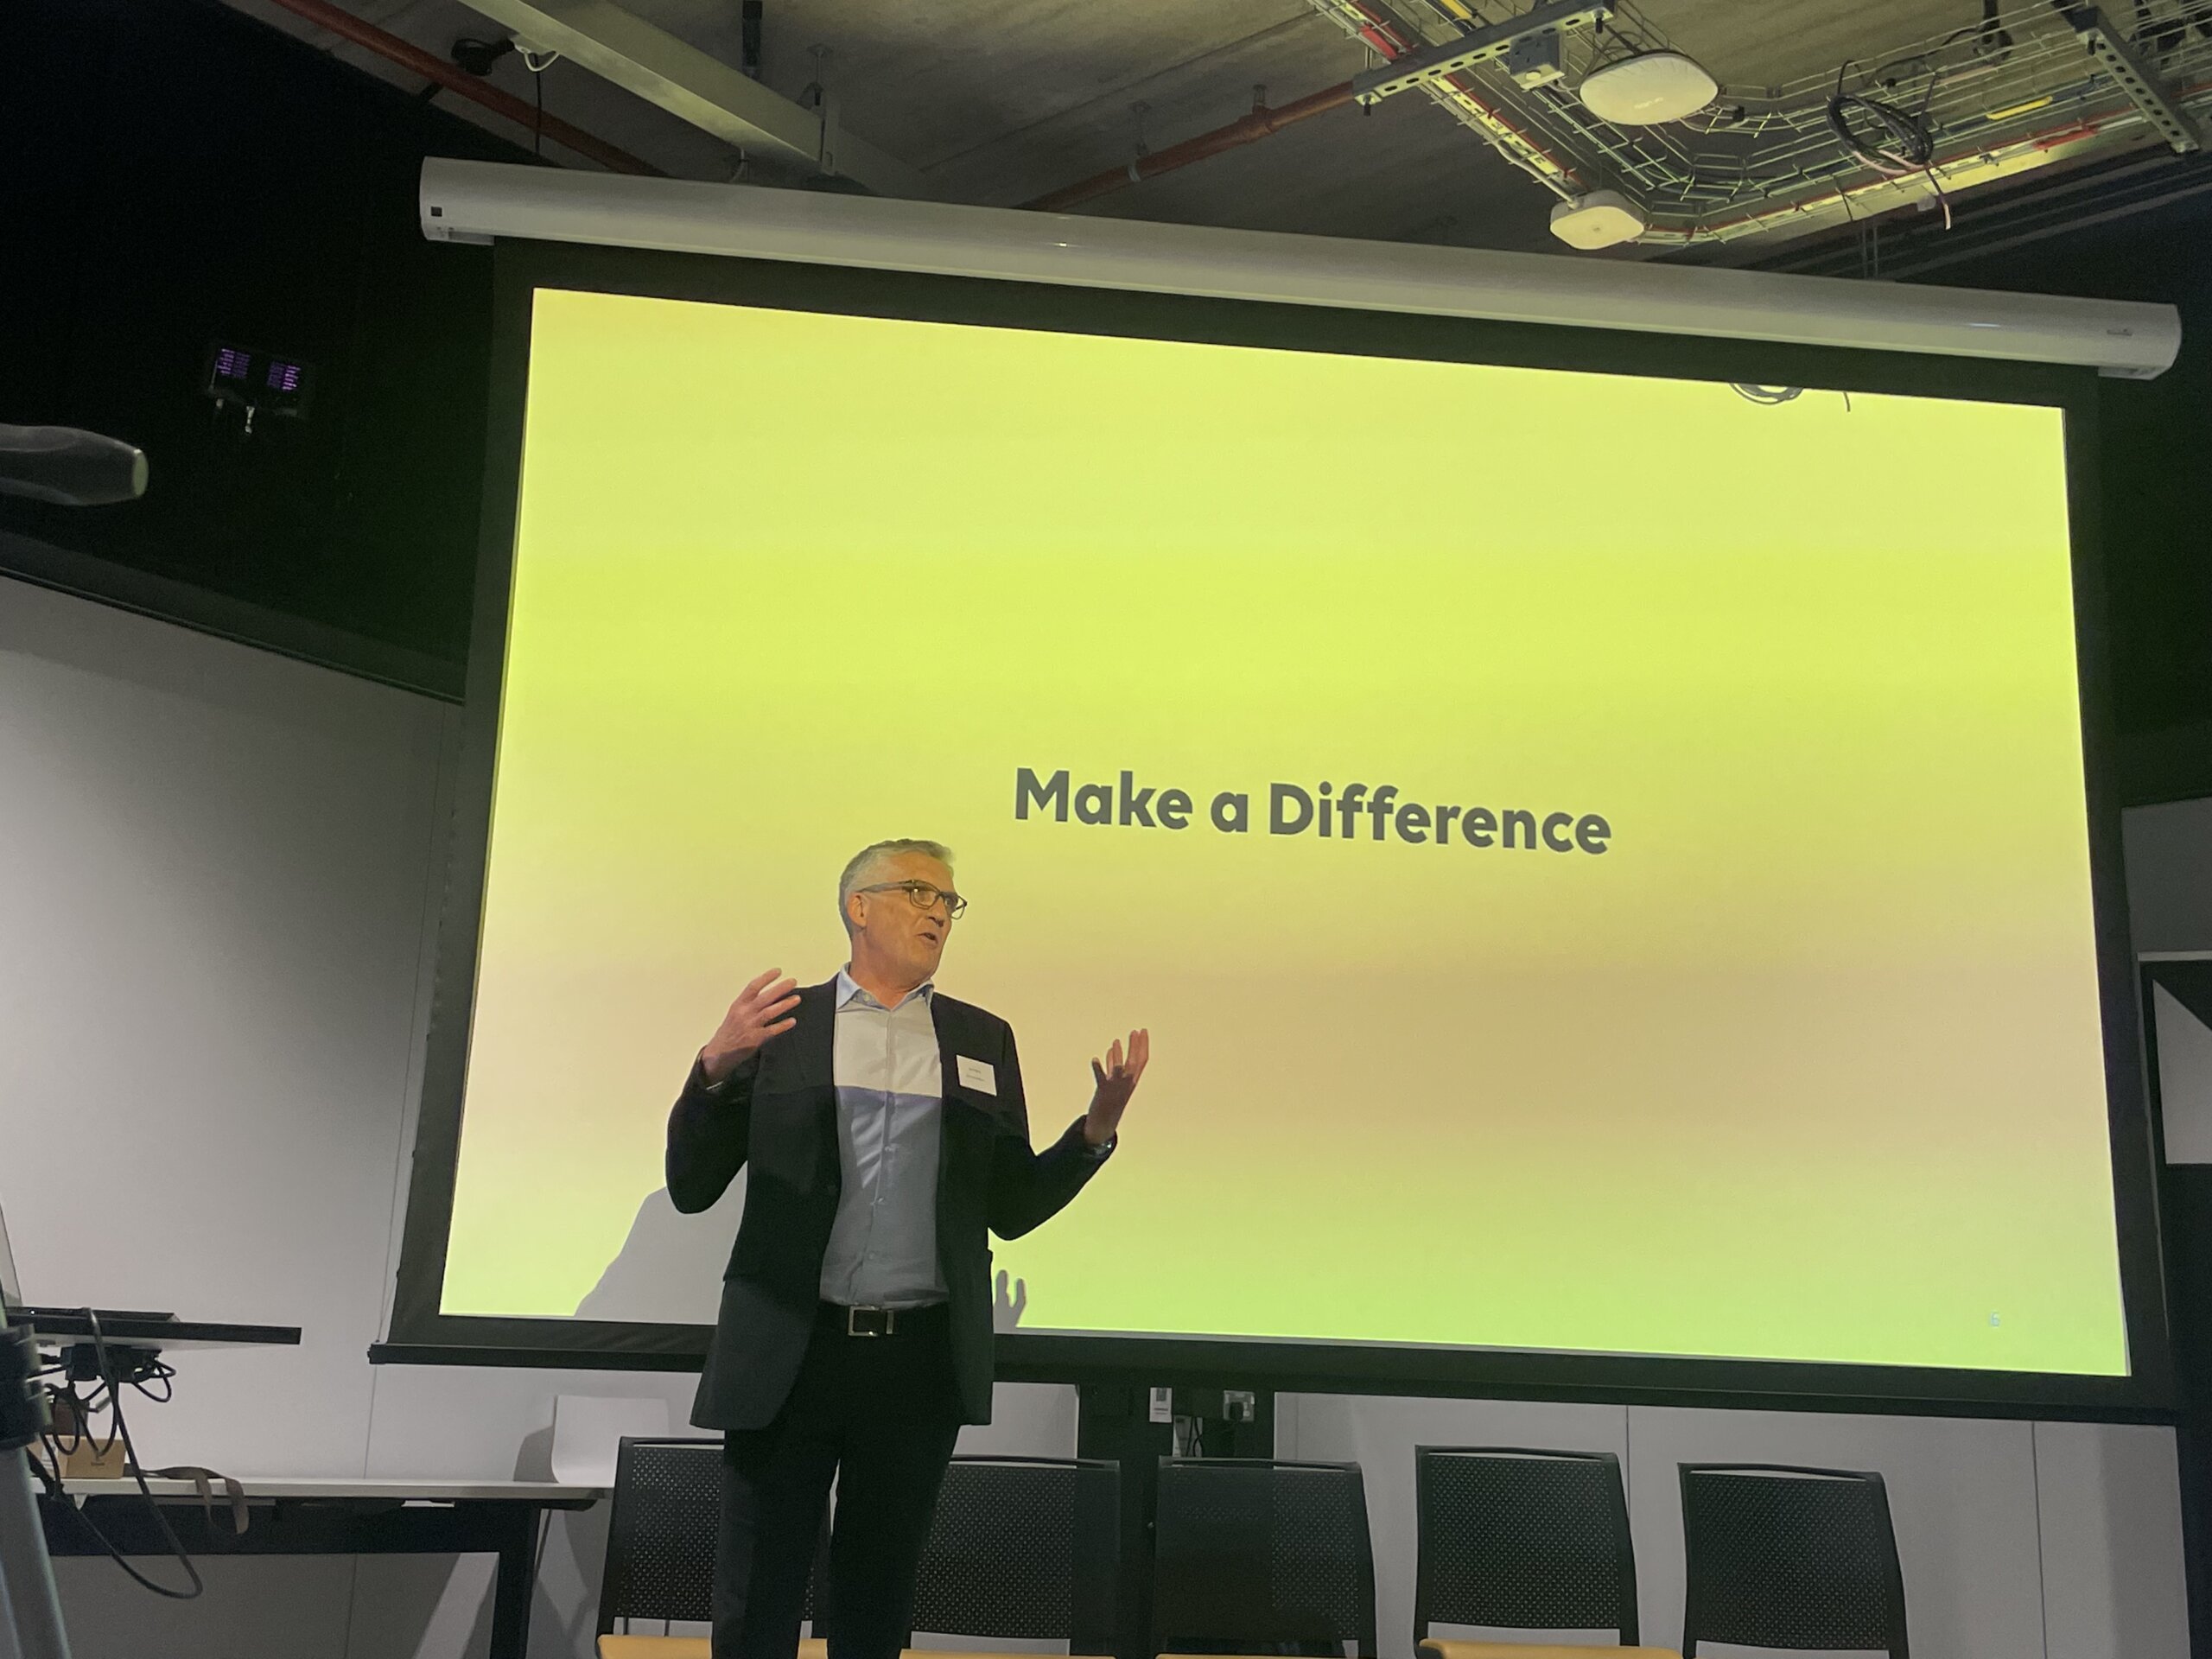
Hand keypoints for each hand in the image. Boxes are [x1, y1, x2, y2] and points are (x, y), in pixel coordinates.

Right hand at [700, 970, 799, 1082]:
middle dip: (780, 988)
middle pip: (764, 997)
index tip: (778, 971)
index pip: (753, 987)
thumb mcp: (735, 1013)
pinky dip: (782, 1025)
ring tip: (797, 999)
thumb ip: (750, 1004)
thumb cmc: (729, 1032)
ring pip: (769, 1012)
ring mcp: (750, 1026)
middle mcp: (744, 1013)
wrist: (719, 1053)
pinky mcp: (755, 1039)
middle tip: (793, 982)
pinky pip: (772, 1030)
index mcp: (738, 1005)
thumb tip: (771, 995)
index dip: (766, 978)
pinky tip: (792, 1021)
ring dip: (784, 1005)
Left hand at [1083, 1028, 1149, 1147]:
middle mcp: (1126, 1083)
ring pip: (1119, 1069)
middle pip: (1133, 1063)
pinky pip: (1101, 1078)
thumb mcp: (1115, 1081)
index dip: (1143, 1045)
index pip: (1142, 1060)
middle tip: (1135, 1031)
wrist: (1104, 1122)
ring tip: (1115, 1042)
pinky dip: (1098, 1068)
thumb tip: (1112, 1049)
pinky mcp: (1103, 1091)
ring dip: (1117, 1056)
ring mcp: (1115, 1087)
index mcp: (1131, 1080)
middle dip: (1135, 1047)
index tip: (1143, 1031)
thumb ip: (1114, 1064)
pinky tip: (1095, 1060)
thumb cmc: (1111, 1100)